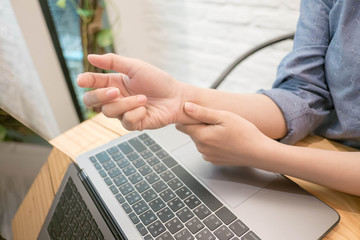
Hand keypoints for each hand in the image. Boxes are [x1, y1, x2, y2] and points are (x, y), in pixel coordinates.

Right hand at [77, 54, 192, 129]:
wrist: (176, 97)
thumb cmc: (158, 81)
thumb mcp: (135, 67)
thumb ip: (113, 62)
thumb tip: (90, 57)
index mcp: (113, 82)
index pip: (92, 83)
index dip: (85, 81)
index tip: (82, 80)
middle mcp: (115, 98)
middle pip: (92, 101)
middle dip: (100, 96)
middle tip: (115, 91)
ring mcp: (123, 112)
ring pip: (109, 112)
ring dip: (126, 104)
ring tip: (143, 98)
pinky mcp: (133, 124)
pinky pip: (125, 121)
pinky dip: (136, 113)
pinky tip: (146, 109)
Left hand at [176, 102, 271, 166]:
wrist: (259, 152)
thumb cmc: (244, 133)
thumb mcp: (224, 117)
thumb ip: (203, 112)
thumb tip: (186, 107)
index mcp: (202, 136)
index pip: (182, 125)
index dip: (189, 117)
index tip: (199, 113)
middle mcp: (201, 148)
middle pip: (192, 132)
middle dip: (200, 125)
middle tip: (218, 121)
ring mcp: (207, 156)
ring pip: (199, 140)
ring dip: (206, 133)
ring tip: (223, 130)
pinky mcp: (213, 160)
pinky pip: (207, 148)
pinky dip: (212, 142)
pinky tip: (225, 139)